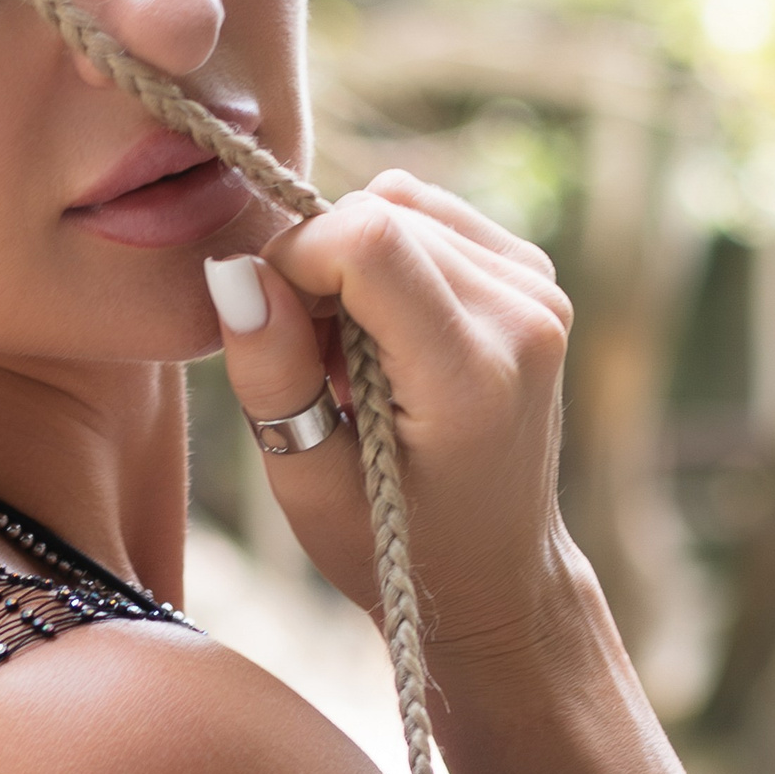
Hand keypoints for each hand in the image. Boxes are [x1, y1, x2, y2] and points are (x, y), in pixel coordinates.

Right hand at [206, 168, 583, 656]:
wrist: (498, 572)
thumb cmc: (392, 543)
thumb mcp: (309, 486)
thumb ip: (273, 375)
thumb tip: (235, 270)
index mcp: (472, 377)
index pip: (368, 239)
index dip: (292, 260)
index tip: (271, 326)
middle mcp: (523, 317)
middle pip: (377, 212)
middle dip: (316, 267)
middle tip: (313, 360)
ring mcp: (539, 289)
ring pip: (399, 201)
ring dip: (348, 259)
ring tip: (349, 353)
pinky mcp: (533, 273)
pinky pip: (427, 213)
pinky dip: (384, 255)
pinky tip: (382, 329)